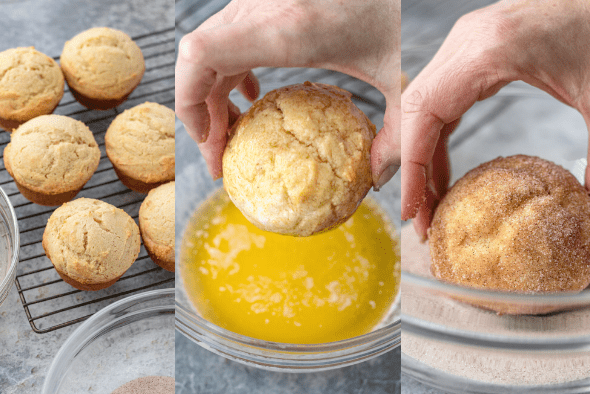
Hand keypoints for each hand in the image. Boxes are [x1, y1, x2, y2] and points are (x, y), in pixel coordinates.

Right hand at [175, 0, 400, 182]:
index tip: (210, 143)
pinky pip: (228, 36)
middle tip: (221, 155)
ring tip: (236, 132)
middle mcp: (262, 7)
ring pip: (209, 48)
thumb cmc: (399, 6)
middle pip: (197, 61)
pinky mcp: (269, 0)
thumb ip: (397, 134)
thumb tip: (380, 179)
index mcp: (288, 28)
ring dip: (213, 93)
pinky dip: (228, 70)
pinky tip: (254, 94)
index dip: (188, 103)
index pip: (200, 56)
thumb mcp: (401, 73)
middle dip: (200, 112)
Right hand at [393, 0, 589, 239]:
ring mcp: (463, 46)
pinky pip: (438, 102)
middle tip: (419, 219)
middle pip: (411, 113)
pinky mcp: (470, 53)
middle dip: (411, 170)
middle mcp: (464, 44)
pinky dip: (435, 140)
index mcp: (488, 51)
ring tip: (430, 204)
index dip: (411, 166)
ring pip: (420, 109)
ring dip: (419, 158)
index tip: (411, 210)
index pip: (424, 113)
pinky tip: (443, 173)